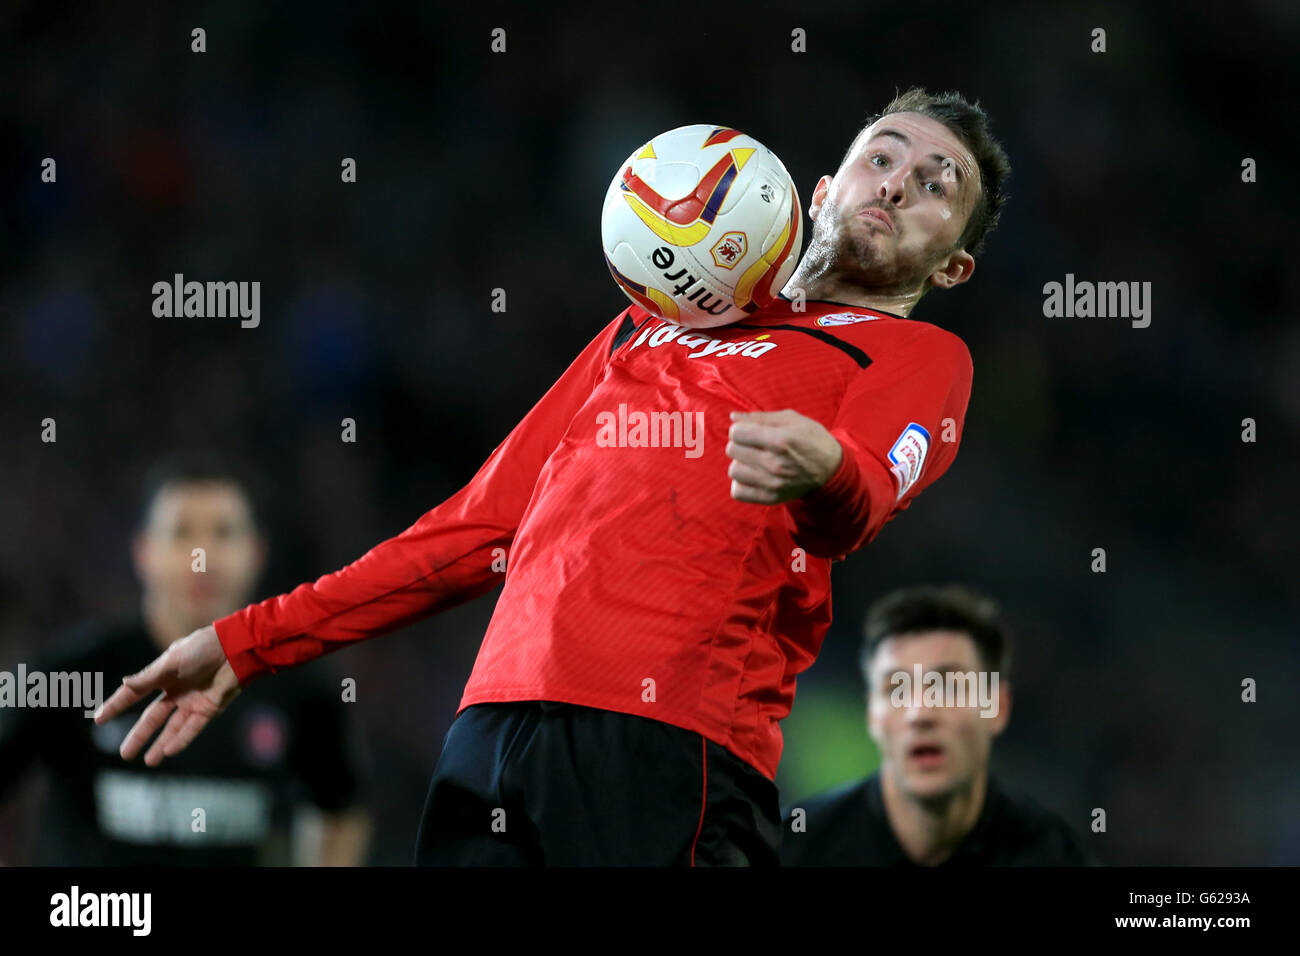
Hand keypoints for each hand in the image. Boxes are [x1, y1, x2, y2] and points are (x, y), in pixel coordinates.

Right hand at [94, 624, 240, 765]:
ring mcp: (192, 701)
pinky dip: (181, 739)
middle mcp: (176, 691)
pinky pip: (192, 727)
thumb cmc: (203, 648)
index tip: (98, 719)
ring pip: (172, 727)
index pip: (134, 694)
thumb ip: (149, 676)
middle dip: (139, 736)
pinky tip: (169, 752)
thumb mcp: (173, 660)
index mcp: (163, 675)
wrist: (235, 649)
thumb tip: (124, 684)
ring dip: (160, 744)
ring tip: (147, 761)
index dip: (116, 706)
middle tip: (124, 754)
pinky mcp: (209, 708)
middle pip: (152, 718)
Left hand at [726, 409, 842, 504]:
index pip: (736, 433)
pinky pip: (738, 491)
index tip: (749, 431)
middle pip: (732, 450)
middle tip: (754, 445)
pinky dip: (741, 483)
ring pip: (733, 471)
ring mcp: (772, 483)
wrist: (831, 470)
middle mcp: (774, 463)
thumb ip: (760, 417)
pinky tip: (753, 476)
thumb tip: (733, 417)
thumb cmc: (812, 439)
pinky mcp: (770, 498)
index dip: (740, 429)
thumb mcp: (792, 420)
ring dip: (741, 464)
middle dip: (740, 444)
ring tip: (755, 461)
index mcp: (780, 440)